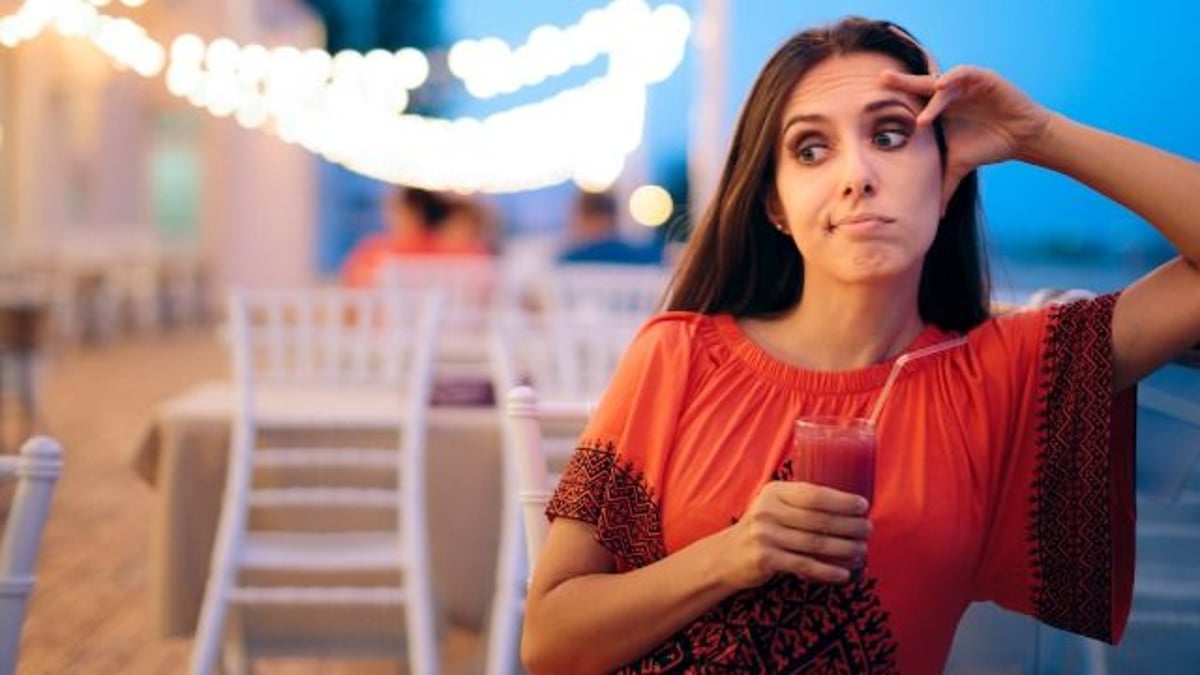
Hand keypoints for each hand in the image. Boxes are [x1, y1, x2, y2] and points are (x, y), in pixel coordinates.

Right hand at [718, 481, 871, 587]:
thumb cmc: (762, 530)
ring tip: (861, 553)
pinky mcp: (765, 559)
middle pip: (819, 519)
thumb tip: (849, 508)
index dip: (842, 500)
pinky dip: (827, 571)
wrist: (726, 556)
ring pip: (815, 543)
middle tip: (868, 531)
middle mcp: (768, 511)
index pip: (814, 494)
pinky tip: (844, 574)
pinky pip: (804, 565)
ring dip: (844, 550)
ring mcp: (765, 535)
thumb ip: (800, 503)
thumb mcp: (774, 507)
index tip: (863, 506)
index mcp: (775, 492)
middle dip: (849, 526)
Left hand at [880, 66, 1053, 211]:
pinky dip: (954, 77)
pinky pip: (965, 73)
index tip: (870, 102)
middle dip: (901, 82)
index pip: (912, 101)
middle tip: (881, 79)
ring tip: (922, 118)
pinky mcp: (984, 78)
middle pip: (920, 84)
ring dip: (930, 95)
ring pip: (941, 83)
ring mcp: (965, 84)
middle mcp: (948, 93)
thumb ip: (942, 187)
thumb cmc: (987, 147)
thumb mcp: (957, 167)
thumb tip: (933, 217)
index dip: (895, 98)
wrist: (1021, 138)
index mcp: (938, 109)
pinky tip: (942, 84)